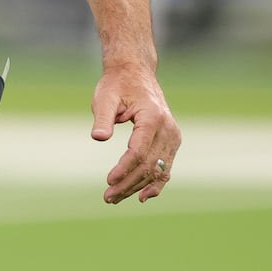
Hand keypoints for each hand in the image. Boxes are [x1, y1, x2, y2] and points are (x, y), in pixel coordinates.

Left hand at [90, 64, 180, 203]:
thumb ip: (102, 117)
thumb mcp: (104, 96)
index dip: (125, 168)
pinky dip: (156, 184)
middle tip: (107, 197)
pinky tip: (142, 197)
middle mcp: (168, 129)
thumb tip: (98, 138)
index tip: (109, 181)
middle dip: (128, 183)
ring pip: (158, 170)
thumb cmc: (117, 84)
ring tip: (115, 197)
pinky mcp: (172, 142)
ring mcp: (173, 136)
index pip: (139, 151)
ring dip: (138, 187)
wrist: (135, 73)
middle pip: (149, 165)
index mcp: (152, 117)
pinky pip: (166, 167)